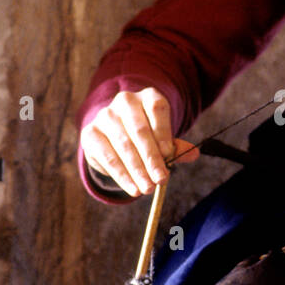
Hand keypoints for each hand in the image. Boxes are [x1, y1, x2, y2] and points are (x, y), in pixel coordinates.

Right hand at [80, 86, 198, 197]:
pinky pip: (108, 157)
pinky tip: (132, 188)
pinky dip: (122, 176)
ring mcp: (105, 115)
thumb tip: (194, 154)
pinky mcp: (91, 133)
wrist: (113, 132)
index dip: (163, 132)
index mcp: (148, 96)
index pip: (157, 108)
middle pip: (139, 130)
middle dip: (151, 158)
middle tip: (161, 180)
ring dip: (137, 170)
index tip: (169, 154)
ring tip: (147, 188)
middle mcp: (125, 101)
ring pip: (123, 146)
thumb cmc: (146, 135)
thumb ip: (175, 146)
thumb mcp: (163, 137)